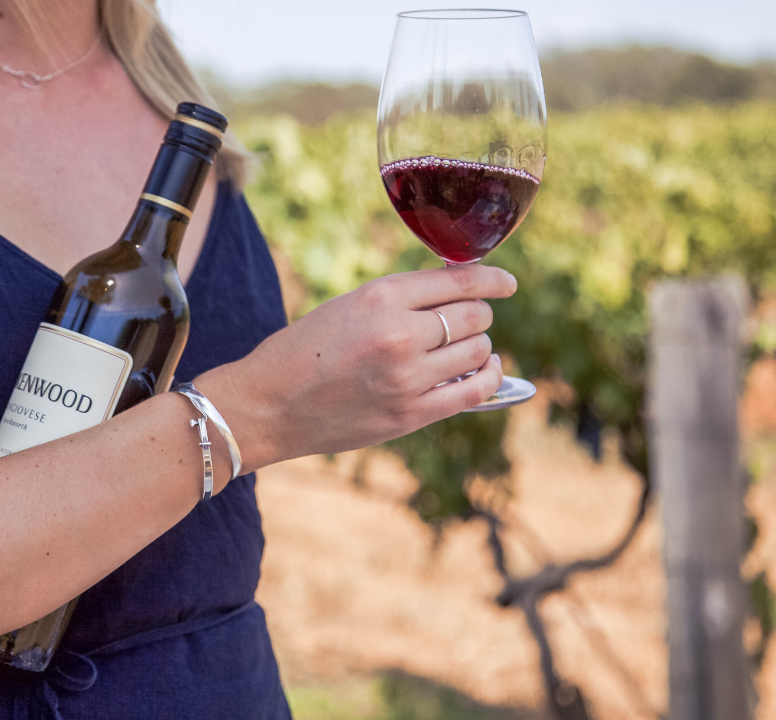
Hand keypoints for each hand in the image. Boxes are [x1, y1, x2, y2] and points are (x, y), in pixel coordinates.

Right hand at [197, 264, 515, 471]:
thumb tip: (456, 293)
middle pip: (474, 316)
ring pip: (478, 351)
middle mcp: (399, 334)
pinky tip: (482, 371)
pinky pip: (474, 391)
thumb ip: (399, 300)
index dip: (492, 280)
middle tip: (463, 320)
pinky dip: (487, 377)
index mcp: (380, 297)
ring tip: (462, 348)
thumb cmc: (302, 351)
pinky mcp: (411, 414)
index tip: (507, 283)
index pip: (459, 281)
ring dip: (477, 346)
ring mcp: (408, 377)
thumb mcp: (347, 306)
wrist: (268, 405)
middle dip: (476, 315)